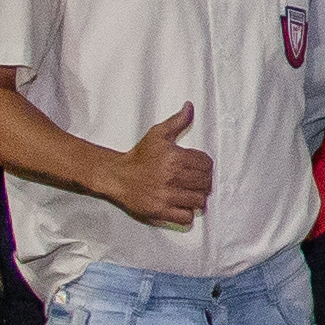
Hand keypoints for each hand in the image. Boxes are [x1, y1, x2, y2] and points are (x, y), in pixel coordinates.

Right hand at [96, 106, 214, 228]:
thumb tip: (190, 107)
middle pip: (205, 183)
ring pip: (199, 201)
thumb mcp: (157, 134)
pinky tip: (182, 206)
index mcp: (175, 157)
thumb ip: (177, 121)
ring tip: (190, 194)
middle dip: (204, 182)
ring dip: (197, 198)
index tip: (199, 168)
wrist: (117, 176)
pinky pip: (186, 217)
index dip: (205, 166)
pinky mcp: (160, 211)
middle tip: (195, 182)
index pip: (206, 163)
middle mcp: (172, 177)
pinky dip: (187, 213)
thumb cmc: (139, 156)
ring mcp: (167, 196)